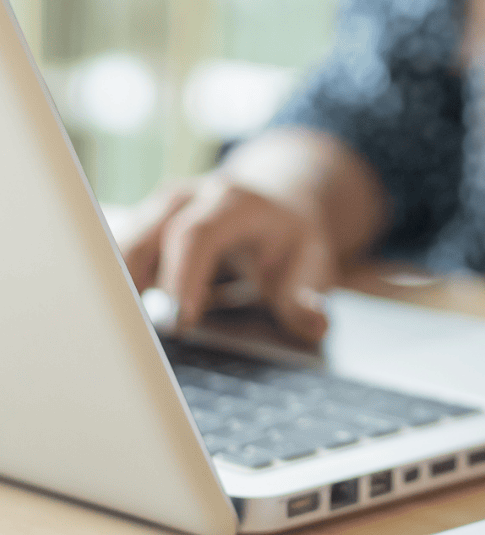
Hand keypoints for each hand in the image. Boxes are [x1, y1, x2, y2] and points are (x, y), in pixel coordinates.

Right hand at [119, 174, 333, 342]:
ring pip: (125, 244)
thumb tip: (315, 325)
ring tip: (126, 335)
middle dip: (138, 284)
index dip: (183, 276)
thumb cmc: (292, 239)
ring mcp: (161, 209)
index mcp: (234, 202)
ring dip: (120, 288)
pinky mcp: (145, 225)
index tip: (181, 320)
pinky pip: (121, 255)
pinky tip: (123, 322)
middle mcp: (190, 198)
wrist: (279, 205)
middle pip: (148, 236)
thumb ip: (306, 297)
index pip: (197, 235)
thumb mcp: (310, 264)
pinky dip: (118, 287)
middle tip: (139, 337)